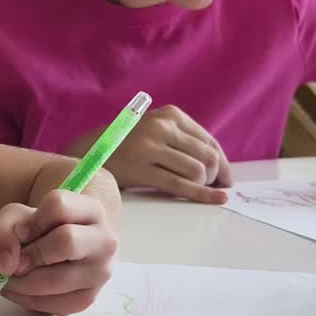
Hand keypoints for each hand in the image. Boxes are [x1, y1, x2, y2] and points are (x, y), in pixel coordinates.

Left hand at [0, 189, 117, 315]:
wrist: (62, 248)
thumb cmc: (40, 229)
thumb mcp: (16, 218)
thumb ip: (3, 231)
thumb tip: (7, 265)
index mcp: (91, 210)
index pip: (59, 206)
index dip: (31, 222)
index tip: (19, 233)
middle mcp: (105, 241)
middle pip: (66, 242)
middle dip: (30, 254)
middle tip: (11, 263)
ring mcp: (100, 273)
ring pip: (58, 279)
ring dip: (22, 282)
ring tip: (7, 277)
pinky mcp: (88, 298)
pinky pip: (54, 304)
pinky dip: (27, 300)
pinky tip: (18, 289)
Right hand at [68, 105, 231, 203]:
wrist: (87, 152)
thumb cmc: (128, 147)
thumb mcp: (156, 131)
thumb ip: (184, 142)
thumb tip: (222, 169)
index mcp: (170, 115)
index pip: (209, 141)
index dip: (223, 163)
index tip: (227, 179)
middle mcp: (161, 126)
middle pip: (208, 156)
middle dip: (216, 176)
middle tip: (213, 189)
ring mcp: (149, 146)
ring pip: (197, 171)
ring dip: (204, 186)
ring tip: (196, 191)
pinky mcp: (140, 168)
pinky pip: (180, 185)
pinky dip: (203, 195)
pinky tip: (217, 200)